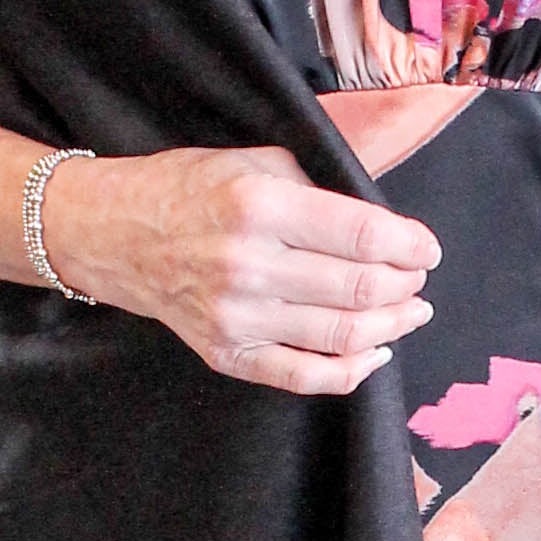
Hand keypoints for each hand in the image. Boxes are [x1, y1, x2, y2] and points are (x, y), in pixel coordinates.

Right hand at [43, 147, 436, 395]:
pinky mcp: (227, 354)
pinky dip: (352, 371)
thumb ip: (318, 192)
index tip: (426, 249)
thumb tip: (381, 228)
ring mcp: (236, 317)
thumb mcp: (254, 163)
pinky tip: (376, 352)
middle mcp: (247, 265)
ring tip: (410, 311)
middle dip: (405, 284)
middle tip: (417, 278)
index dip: (409, 245)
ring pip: (343, 335)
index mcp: (259, 207)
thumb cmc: (188, 190)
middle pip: (360, 288)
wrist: (115, 235)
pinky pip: (305, 376)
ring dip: (392, 325)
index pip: (362, 234)